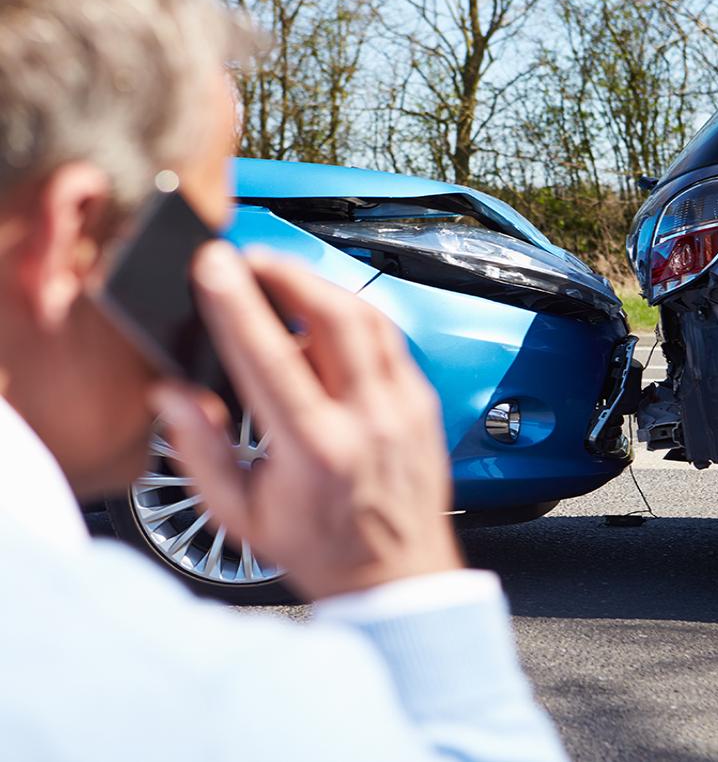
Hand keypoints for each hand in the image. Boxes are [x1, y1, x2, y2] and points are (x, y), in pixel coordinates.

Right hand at [151, 242, 462, 600]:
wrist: (398, 578)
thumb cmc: (321, 550)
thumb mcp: (241, 516)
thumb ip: (200, 451)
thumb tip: (172, 395)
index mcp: (317, 450)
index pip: (272, 357)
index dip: (238, 304)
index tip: (213, 265)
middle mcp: (369, 421)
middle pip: (335, 316)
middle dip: (287, 273)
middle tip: (251, 260)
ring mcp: (404, 408)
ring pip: (370, 318)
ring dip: (322, 287)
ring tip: (284, 281)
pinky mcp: (424, 404)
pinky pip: (391, 340)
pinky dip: (355, 318)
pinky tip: (326, 322)